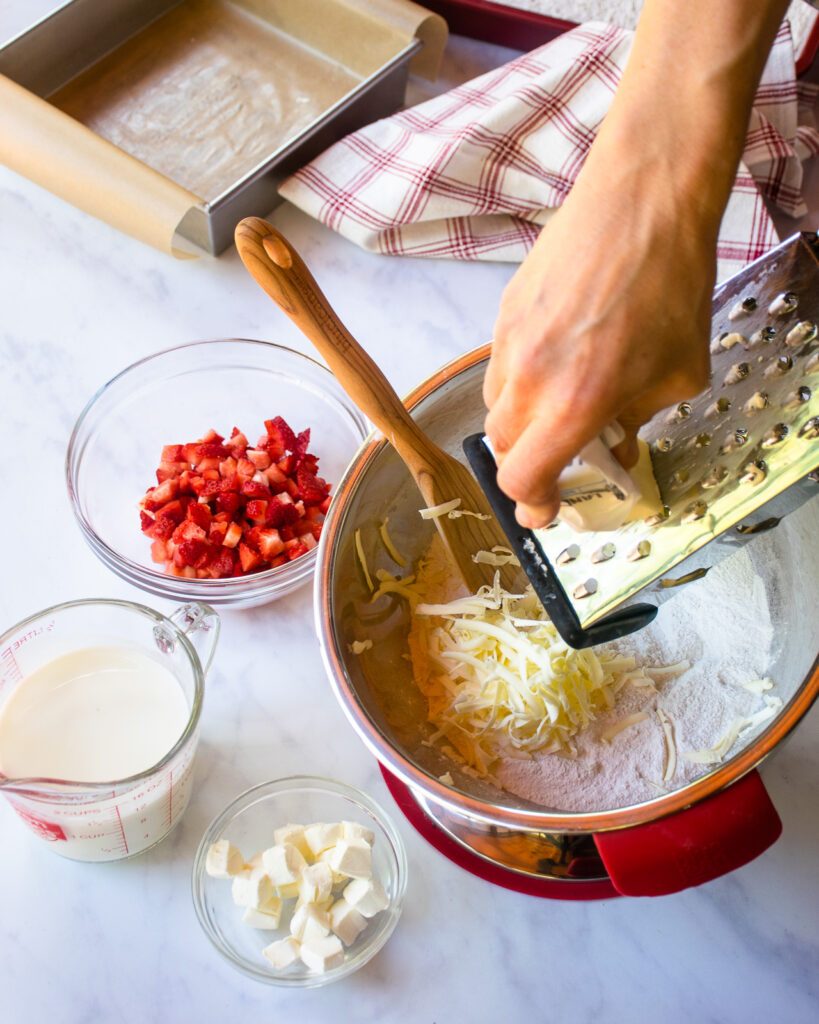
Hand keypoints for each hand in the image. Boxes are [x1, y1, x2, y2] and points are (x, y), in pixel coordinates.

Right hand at [483, 147, 715, 528]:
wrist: (643, 197)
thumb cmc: (670, 282)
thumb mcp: (679, 371)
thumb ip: (640, 420)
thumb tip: (618, 442)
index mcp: (575, 403)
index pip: (525, 478)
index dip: (534, 504)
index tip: (546, 509)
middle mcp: (531, 378)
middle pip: (503, 447)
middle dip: (529, 463)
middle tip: (561, 457)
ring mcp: (510, 341)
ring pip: (495, 405)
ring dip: (522, 421)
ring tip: (559, 403)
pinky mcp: (505, 310)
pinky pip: (500, 364)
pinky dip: (521, 379)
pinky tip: (557, 358)